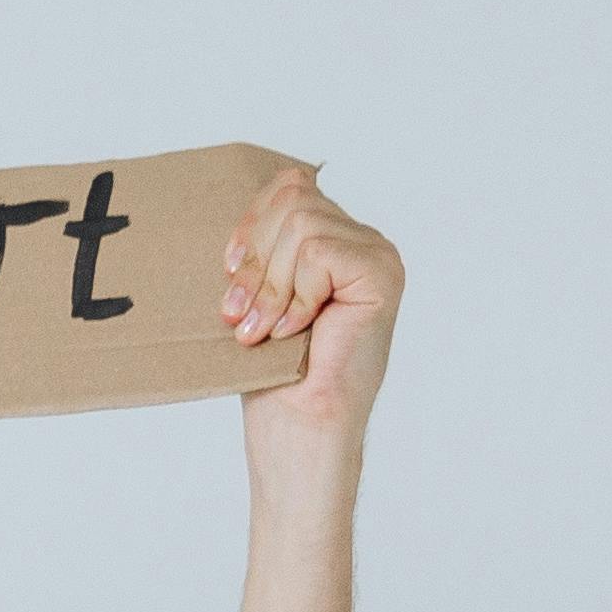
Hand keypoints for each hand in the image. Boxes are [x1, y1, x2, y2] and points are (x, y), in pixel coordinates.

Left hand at [219, 166, 402, 454]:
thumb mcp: (259, 293)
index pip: (291, 185)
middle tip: (240, 315)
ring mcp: (377, 254)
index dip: (252, 223)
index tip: (229, 271)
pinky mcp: (382, 272)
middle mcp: (363, 241)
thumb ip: (263, 246)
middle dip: (256, 259)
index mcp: (335, 240)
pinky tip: (296, 331)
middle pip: (293, 198)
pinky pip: (319, 252)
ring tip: (263, 330)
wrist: (300, 426)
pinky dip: (297, 294)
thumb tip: (235, 202)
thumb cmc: (277, 373)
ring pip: (301, 224)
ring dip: (271, 284)